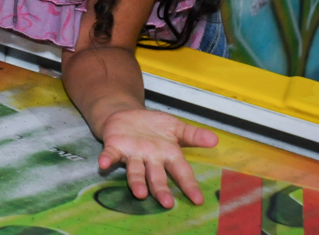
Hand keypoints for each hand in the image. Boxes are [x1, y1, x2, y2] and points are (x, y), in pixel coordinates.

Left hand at [98, 108, 217, 207]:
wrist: (125, 116)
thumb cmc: (153, 127)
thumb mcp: (175, 127)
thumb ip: (193, 135)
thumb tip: (215, 139)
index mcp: (167, 155)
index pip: (181, 172)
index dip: (189, 185)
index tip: (198, 200)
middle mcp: (150, 160)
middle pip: (157, 177)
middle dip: (161, 190)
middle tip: (166, 203)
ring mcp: (132, 155)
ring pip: (135, 172)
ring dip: (136, 182)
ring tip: (140, 193)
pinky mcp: (115, 147)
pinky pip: (110, 155)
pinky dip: (106, 160)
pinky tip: (103, 164)